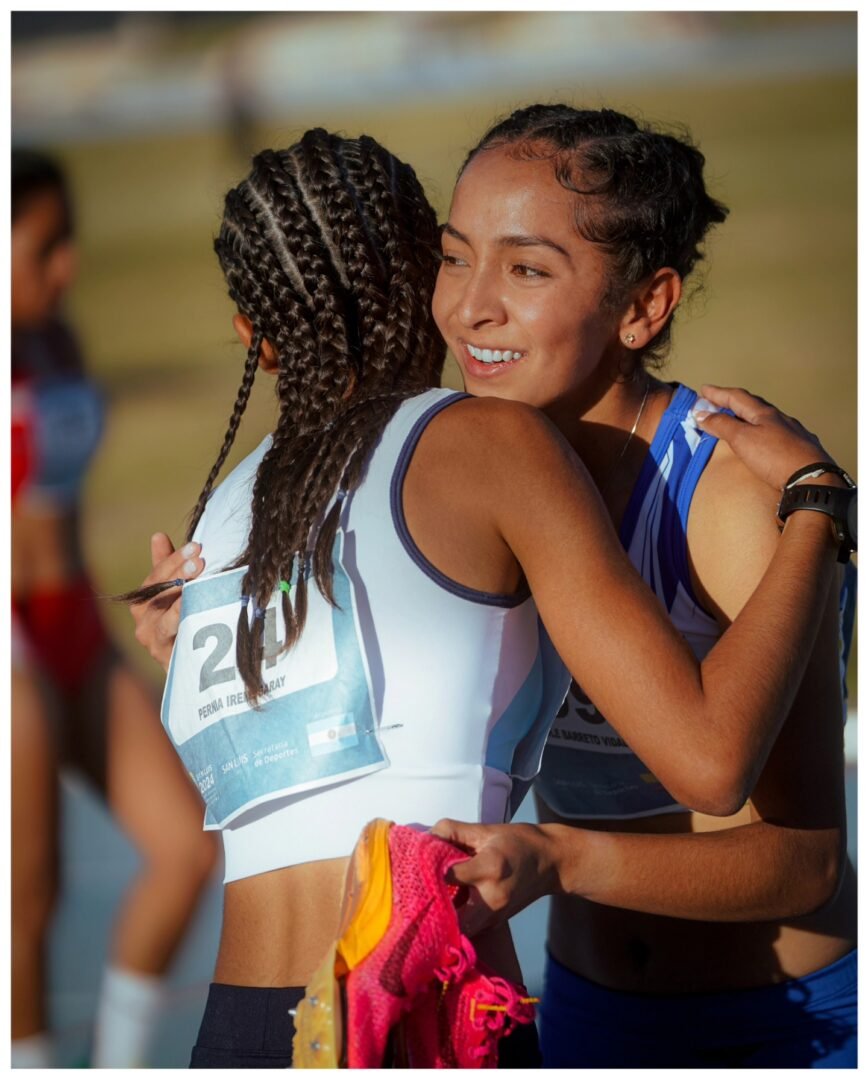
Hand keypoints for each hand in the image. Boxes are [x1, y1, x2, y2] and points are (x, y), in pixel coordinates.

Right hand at [130, 533, 203, 670]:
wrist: (189, 668)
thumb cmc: (181, 625)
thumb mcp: (173, 593)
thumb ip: (167, 566)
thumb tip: (157, 535)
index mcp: (143, 599)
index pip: (157, 574)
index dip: (174, 559)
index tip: (196, 545)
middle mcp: (142, 618)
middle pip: (159, 591)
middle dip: (180, 572)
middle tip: (200, 559)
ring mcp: (150, 638)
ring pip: (163, 613)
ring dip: (181, 595)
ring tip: (195, 579)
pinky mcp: (162, 655)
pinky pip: (171, 635)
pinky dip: (180, 619)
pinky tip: (192, 606)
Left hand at [430, 819, 559, 935]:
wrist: (552, 862)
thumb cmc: (519, 842)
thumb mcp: (486, 830)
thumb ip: (453, 831)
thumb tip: (425, 836)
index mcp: (489, 869)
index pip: (446, 876)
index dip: (429, 870)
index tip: (418, 864)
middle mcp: (491, 898)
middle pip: (448, 913)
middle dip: (431, 903)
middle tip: (418, 890)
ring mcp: (494, 915)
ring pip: (457, 927)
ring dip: (443, 915)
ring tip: (432, 898)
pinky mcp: (496, 924)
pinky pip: (468, 927)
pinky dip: (455, 918)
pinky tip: (448, 903)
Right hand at [694, 385, 836, 491]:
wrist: (812, 478)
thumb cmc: (775, 457)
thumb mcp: (742, 439)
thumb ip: (722, 425)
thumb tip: (702, 413)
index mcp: (764, 413)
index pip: (737, 397)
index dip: (719, 394)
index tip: (704, 390)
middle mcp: (780, 419)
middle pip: (754, 405)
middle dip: (734, 403)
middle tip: (718, 403)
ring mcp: (793, 433)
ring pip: (768, 419)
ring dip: (750, 417)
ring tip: (739, 420)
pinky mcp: (801, 449)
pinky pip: (778, 434)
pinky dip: (764, 432)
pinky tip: (766, 440)